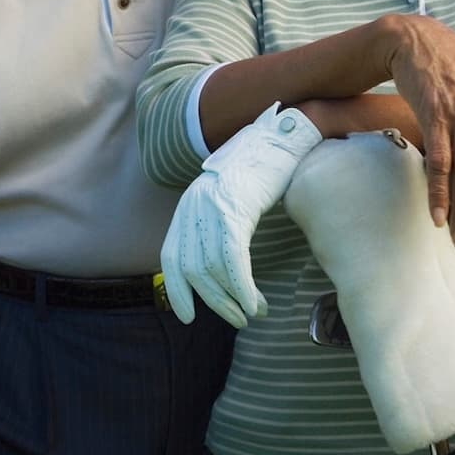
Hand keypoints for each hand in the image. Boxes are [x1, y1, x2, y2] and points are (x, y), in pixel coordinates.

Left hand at [160, 104, 322, 327]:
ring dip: (232, 299)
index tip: (185, 315)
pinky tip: (255, 303)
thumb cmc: (265, 167)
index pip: (171, 255)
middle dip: (213, 302)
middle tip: (235, 320)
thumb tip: (224, 261)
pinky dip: (242, 288)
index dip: (176, 288)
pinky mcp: (235, 208)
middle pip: (192, 269)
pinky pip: (233, 259)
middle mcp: (194, 206)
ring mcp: (213, 206)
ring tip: (251, 313)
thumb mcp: (233, 195)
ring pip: (212, 269)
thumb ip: (222, 221)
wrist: (282, 134)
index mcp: (190, 204)